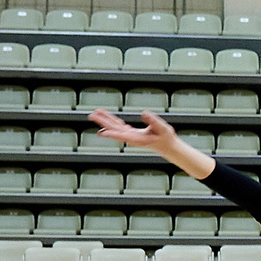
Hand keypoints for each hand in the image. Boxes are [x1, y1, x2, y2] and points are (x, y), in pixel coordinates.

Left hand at [88, 109, 211, 176]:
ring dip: (105, 120)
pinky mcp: (132, 133)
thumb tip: (144, 113)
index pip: (122, 135)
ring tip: (95, 113)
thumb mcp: (163, 128)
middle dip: (103, 122)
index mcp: (138, 138)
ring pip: (115, 127)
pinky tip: (107, 117)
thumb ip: (153, 121)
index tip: (102, 132)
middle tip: (91, 115)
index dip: (112, 133)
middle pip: (114, 129)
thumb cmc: (166, 138)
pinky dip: (112, 121)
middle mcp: (131, 138)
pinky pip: (119, 126)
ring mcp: (130, 136)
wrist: (168, 147)